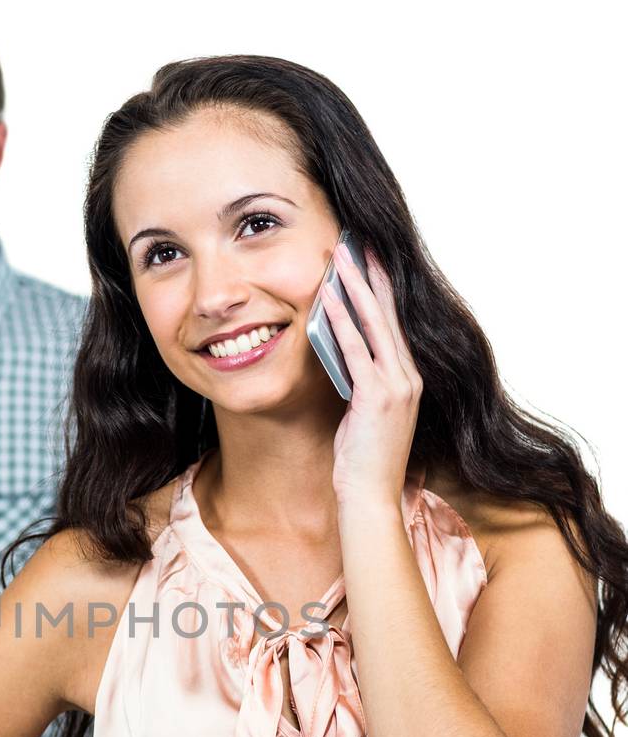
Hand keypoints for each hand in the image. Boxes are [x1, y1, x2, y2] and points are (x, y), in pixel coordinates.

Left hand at [322, 243, 422, 508]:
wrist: (371, 496)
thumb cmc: (364, 460)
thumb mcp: (362, 413)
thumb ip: (359, 382)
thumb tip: (340, 353)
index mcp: (409, 379)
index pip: (395, 323)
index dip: (382, 288)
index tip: (370, 259)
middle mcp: (410, 376)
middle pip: (390, 313)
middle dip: (372, 274)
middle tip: (358, 240)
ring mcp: (397, 385)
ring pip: (375, 323)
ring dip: (355, 287)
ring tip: (340, 256)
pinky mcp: (378, 396)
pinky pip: (356, 349)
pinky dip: (341, 320)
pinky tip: (327, 298)